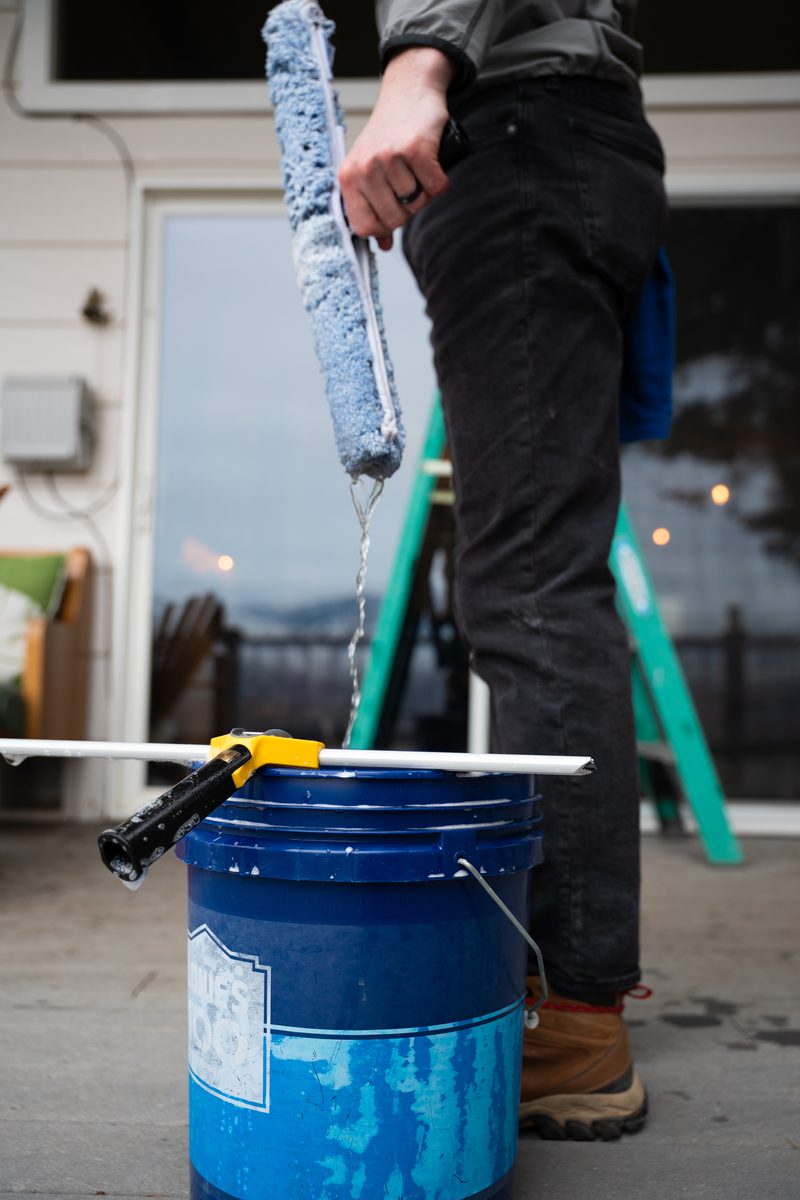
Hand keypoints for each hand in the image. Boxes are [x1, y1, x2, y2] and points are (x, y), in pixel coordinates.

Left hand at [338, 47, 454, 250]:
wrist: (409, 91)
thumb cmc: (389, 134)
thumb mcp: (371, 170)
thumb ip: (373, 208)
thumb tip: (382, 245)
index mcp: (348, 176)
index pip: (363, 227)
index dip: (382, 227)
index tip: (392, 214)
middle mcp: (365, 167)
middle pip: (394, 219)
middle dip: (408, 209)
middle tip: (409, 184)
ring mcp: (389, 158)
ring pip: (416, 204)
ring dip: (424, 191)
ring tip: (417, 168)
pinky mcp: (415, 149)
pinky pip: (435, 187)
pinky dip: (440, 180)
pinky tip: (432, 162)